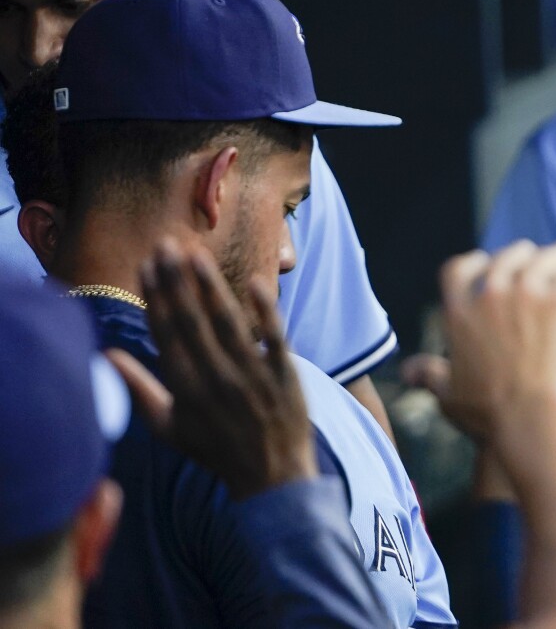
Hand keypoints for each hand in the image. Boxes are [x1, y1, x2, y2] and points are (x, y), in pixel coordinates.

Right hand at [106, 239, 315, 499]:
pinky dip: (264, 311)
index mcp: (185, 388)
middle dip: (176, 281)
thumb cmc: (215, 449)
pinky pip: (274, 337)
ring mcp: (251, 374)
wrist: (271, 475)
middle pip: (191, 321)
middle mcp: (215, 378)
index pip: (166, 333)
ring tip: (196, 254)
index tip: (145, 265)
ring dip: (210, 287)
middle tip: (165, 245)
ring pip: (228, 323)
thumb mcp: (168, 427)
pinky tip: (253, 282)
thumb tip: (107, 355)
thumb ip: (138, 389)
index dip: (154, 298)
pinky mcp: (284, 373)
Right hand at [420, 241, 555, 439]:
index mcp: (460, 313)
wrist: (533, 423)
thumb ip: (429, 375)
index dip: (476, 262)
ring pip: (548, 257)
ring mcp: (529, 293)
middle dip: (526, 256)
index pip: (458, 268)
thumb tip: (407, 371)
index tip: (488, 262)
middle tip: (541, 264)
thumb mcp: (449, 396)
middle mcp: (491, 294)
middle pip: (509, 257)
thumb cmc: (491, 417)